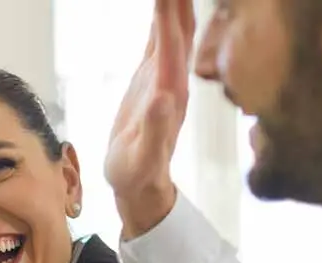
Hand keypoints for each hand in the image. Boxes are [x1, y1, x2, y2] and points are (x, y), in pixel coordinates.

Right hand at [104, 0, 195, 236]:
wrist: (142, 184)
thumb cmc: (139, 174)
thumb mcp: (144, 157)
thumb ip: (156, 129)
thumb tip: (164, 97)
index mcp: (171, 91)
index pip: (172, 42)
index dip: (169, 12)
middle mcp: (173, 79)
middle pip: (182, 27)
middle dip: (179, 2)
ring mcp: (164, 78)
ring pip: (174, 30)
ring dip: (174, 4)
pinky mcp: (152, 81)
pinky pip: (160, 41)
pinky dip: (161, 19)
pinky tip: (161, 6)